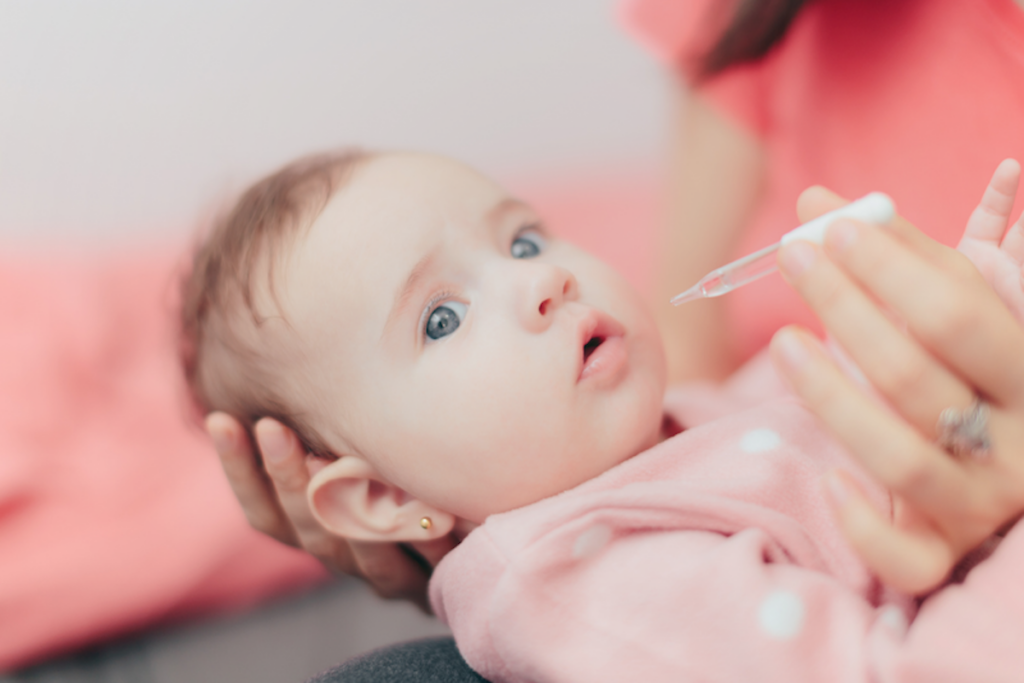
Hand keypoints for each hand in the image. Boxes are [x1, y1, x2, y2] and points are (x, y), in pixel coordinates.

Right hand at [206, 412, 456, 610]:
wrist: (470, 562)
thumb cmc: (412, 488)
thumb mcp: (370, 455)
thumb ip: (338, 430)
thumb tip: (306, 352)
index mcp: (313, 531)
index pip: (261, 507)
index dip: (237, 467)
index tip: (219, 420)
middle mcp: (338, 556)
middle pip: (296, 525)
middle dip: (281, 475)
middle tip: (270, 427)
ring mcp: (375, 575)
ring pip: (344, 547)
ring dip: (339, 505)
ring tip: (325, 460)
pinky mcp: (418, 588)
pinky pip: (403, 567)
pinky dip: (404, 536)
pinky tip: (410, 507)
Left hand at [769, 182, 1023, 594]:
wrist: (1011, 461)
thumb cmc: (973, 368)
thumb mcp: (960, 307)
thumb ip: (903, 256)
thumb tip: (817, 203)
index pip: (956, 313)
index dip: (889, 268)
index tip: (829, 227)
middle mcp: (1019, 442)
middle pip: (917, 379)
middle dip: (847, 310)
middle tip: (793, 257)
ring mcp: (983, 502)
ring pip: (903, 461)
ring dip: (832, 400)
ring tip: (784, 341)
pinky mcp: (945, 550)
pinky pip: (907, 559)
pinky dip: (866, 525)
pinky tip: (829, 480)